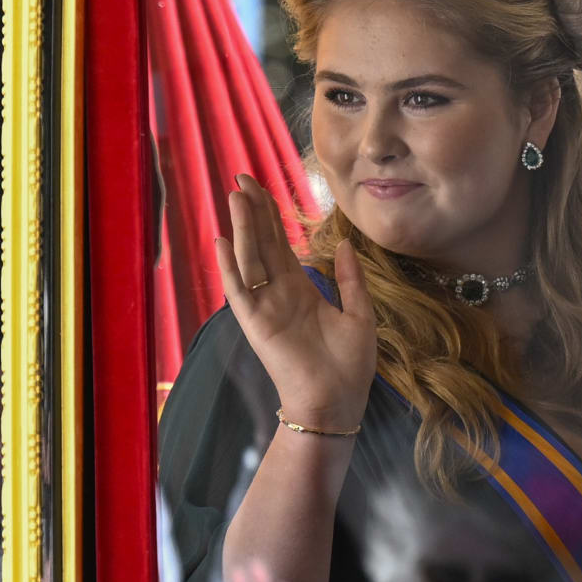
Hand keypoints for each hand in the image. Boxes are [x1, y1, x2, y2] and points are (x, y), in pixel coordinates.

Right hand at [214, 174, 376, 430]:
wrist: (338, 404)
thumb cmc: (350, 367)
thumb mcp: (360, 315)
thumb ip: (350, 279)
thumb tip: (346, 243)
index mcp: (300, 290)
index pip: (281, 244)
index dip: (270, 215)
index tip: (260, 186)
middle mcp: (278, 294)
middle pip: (261, 243)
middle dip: (252, 211)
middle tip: (241, 177)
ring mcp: (265, 308)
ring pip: (249, 259)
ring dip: (242, 228)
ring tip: (235, 197)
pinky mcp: (257, 325)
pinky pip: (239, 291)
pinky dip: (229, 267)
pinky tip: (222, 242)